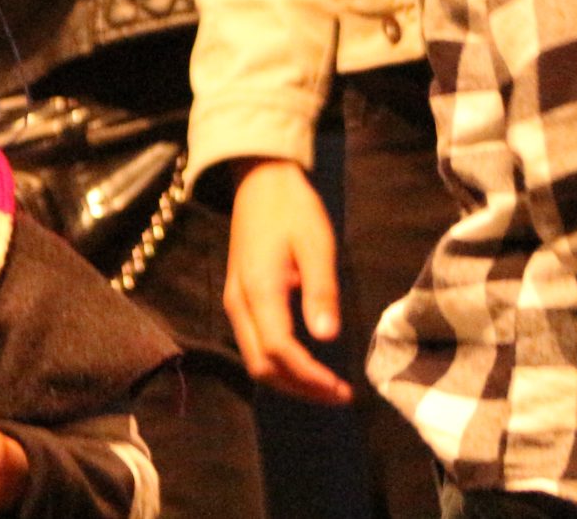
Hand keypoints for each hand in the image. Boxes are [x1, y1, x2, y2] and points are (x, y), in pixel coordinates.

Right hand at [223, 159, 353, 403]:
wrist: (258, 181)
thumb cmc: (292, 209)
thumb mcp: (316, 244)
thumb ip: (321, 291)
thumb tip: (327, 338)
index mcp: (258, 289)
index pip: (280, 350)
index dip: (310, 377)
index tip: (342, 389)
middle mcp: (239, 302)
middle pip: (261, 365)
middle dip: (299, 388)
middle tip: (339, 395)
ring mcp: (234, 301)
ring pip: (254, 359)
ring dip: (289, 380)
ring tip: (326, 386)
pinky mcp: (239, 298)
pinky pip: (253, 345)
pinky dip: (279, 364)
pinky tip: (306, 363)